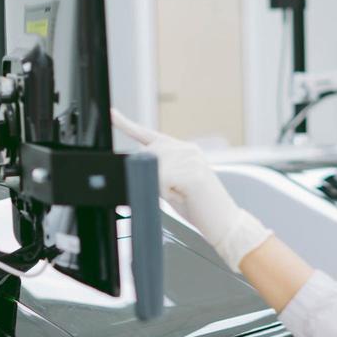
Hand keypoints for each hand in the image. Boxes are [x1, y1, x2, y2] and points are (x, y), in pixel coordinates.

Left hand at [111, 110, 270, 271]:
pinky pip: (163, 181)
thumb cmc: (198, 206)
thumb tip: (135, 167)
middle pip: (146, 156)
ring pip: (154, 170)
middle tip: (174, 192)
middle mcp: (187, 149)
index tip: (111, 113)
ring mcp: (192, 159)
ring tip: (183, 195)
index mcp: (182, 149)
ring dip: (161, 189)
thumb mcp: (172, 185)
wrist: (225, 222)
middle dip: (151, 179)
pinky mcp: (194, 173)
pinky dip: (168, 194)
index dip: (126, 124)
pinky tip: (185, 196)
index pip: (149, 135)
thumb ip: (157, 171)